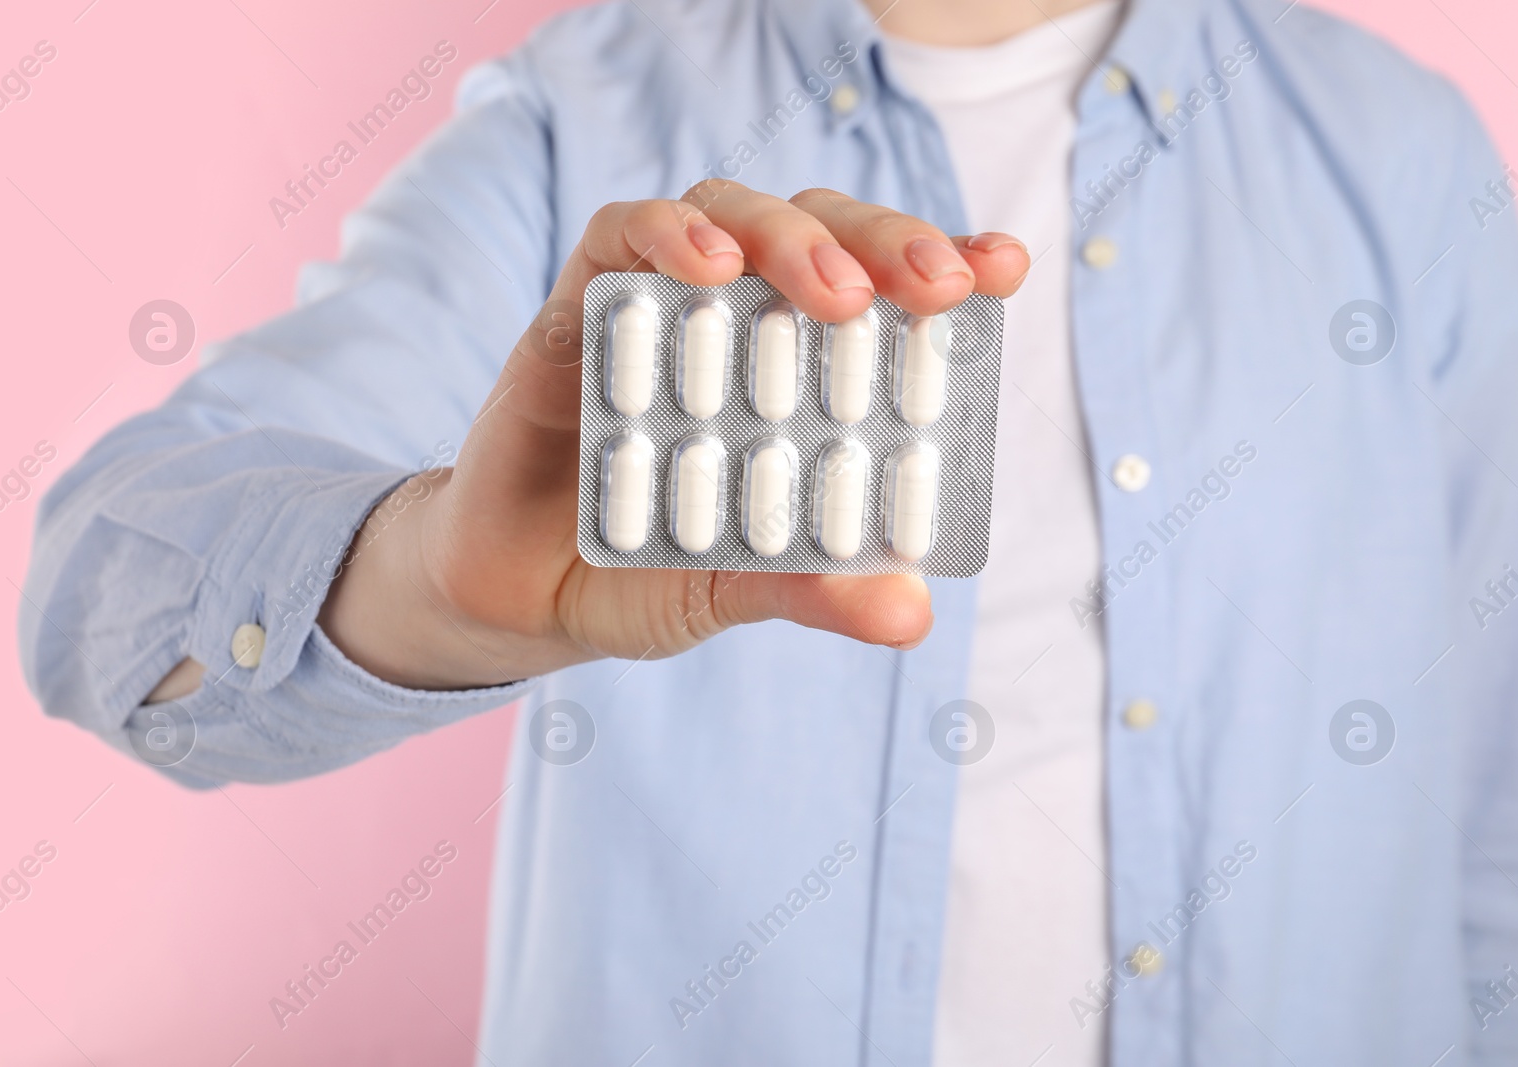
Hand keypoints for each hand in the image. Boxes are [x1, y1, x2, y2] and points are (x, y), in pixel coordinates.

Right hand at [316, 181, 1030, 689]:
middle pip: (821, 232)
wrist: (512, 596)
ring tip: (835, 295)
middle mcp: (735, 325)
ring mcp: (656, 309)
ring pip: (731, 212)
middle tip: (939, 283)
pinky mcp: (575, 309)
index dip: (947, 263)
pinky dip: (665, 234)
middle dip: (887, 241)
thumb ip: (813, 588)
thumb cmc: (636, 573)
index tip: (1005, 266)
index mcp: (795, 376)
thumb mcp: (735, 586)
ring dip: (792, 237)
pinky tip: (706, 263)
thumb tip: (912, 611)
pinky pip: (616, 236)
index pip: (882, 294)